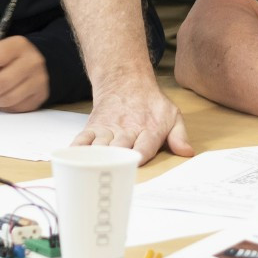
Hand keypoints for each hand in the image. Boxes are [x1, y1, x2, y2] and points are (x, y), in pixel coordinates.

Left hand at [0, 36, 49, 112]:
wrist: (31, 64)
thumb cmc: (5, 60)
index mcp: (18, 45)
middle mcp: (33, 60)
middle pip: (1, 83)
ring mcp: (40, 79)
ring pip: (8, 99)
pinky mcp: (41, 96)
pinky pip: (16, 108)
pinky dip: (5, 107)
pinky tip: (4, 98)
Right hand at [75, 81, 193, 164]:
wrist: (126, 80)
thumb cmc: (151, 104)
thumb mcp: (172, 115)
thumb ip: (179, 135)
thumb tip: (187, 152)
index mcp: (150, 129)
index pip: (144, 147)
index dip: (138, 157)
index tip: (133, 167)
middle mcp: (128, 129)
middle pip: (120, 149)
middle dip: (114, 163)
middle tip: (108, 177)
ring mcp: (109, 128)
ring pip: (100, 146)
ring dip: (94, 160)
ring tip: (89, 174)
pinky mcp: (93, 127)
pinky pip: (82, 140)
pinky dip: (76, 150)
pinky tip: (70, 162)